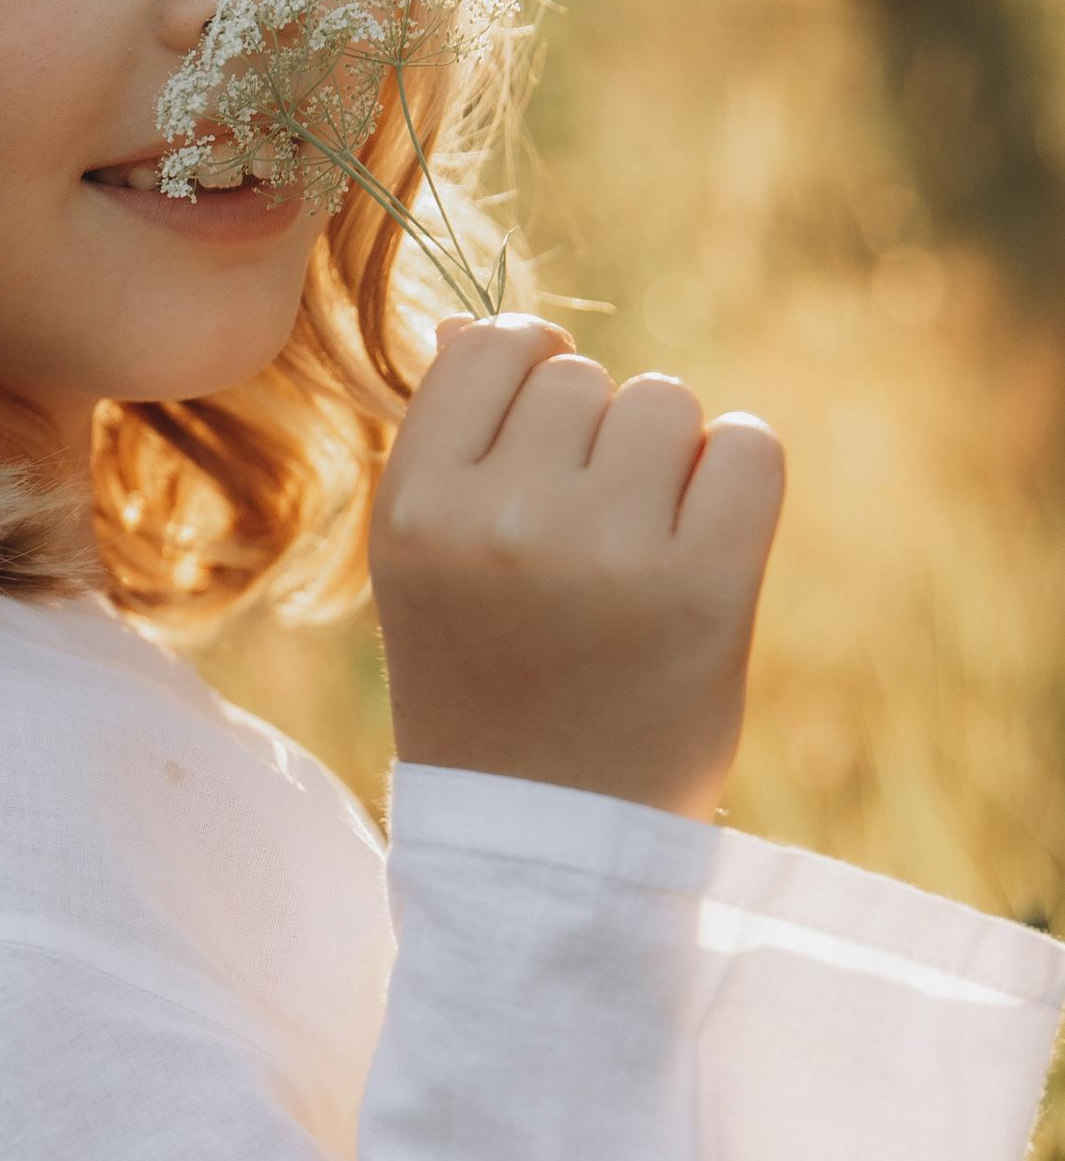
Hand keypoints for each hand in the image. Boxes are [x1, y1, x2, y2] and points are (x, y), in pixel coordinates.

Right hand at [370, 314, 785, 822]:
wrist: (545, 837)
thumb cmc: (488, 684)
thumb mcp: (428, 566)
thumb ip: (451, 447)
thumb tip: (475, 323)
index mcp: (412, 511)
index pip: (493, 348)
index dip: (531, 379)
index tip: (540, 452)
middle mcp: (501, 521)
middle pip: (585, 379)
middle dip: (597, 439)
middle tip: (585, 543)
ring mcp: (604, 552)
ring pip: (665, 404)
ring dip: (666, 461)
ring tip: (637, 555)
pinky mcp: (705, 585)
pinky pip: (747, 447)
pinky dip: (736, 480)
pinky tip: (702, 547)